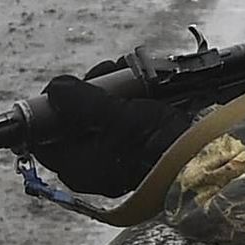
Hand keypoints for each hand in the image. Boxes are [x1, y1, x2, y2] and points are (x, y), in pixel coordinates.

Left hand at [33, 76, 191, 196]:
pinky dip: (125, 95)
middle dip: (90, 90)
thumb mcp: (117, 118)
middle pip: (71, 116)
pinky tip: (139, 84)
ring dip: (111, 87)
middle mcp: (89, 161)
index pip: (43, 136)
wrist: (201, 155)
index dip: (49, 107)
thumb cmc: (157, 143)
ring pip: (95, 109)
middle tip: (109, 78)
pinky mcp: (129, 140)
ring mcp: (109, 150)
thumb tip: (54, 89)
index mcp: (77, 166)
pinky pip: (115, 112)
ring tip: (132, 78)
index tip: (66, 85)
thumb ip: (81, 103)